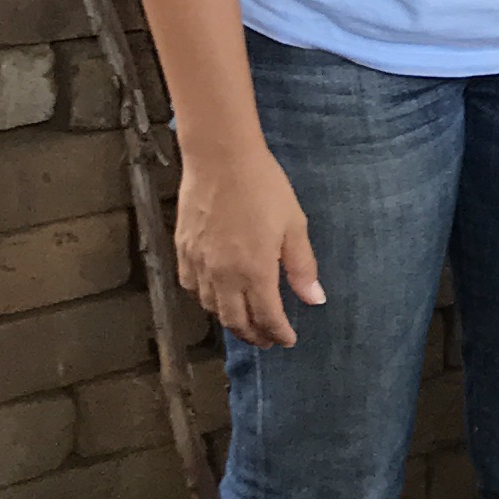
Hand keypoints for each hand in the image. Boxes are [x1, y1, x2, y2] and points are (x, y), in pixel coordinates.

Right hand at [175, 129, 323, 350]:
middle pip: (236, 321)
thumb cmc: (264, 187)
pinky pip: (192, 288)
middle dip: (254, 335)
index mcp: (254, 271)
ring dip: (230, 320)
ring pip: (211, 308)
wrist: (220, 157)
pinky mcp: (183, 250)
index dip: (279, 333)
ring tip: (245, 321)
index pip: (267, 317)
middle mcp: (223, 275)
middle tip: (267, 339)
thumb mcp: (294, 225)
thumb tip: (315, 300)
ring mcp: (200, 264)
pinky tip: (216, 296)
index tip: (288, 340)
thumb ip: (302, 267)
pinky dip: (206, 300)